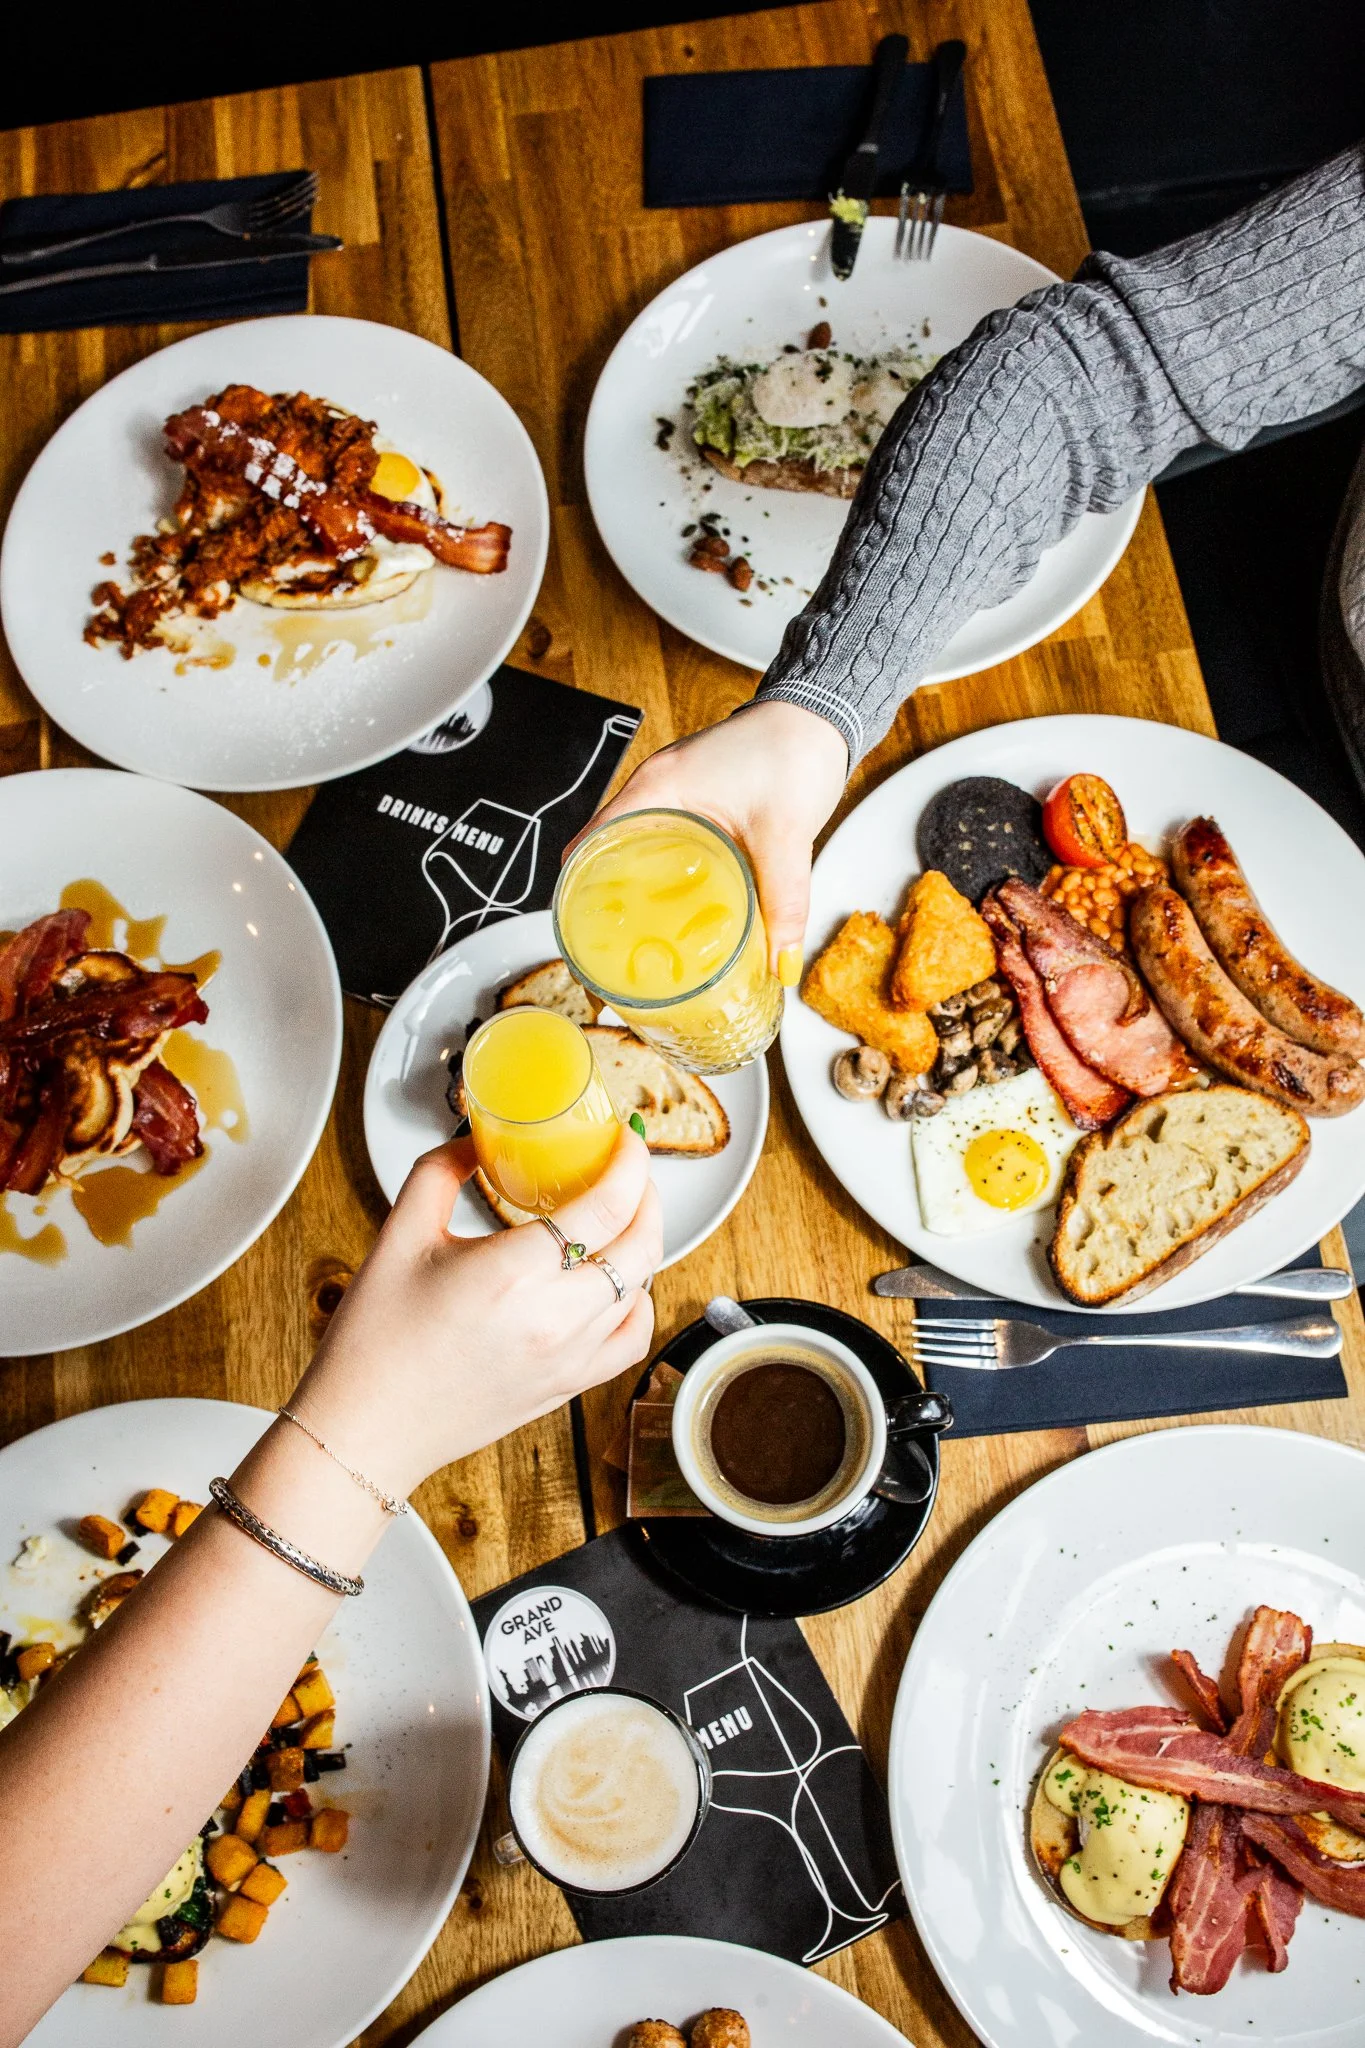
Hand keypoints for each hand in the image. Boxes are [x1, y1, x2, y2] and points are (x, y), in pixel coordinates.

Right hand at [289, 1128, 659, 1497]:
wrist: (365, 1428)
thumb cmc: (375, 1340)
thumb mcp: (399, 1235)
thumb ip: (440, 1171)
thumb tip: (476, 1139)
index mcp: (511, 1273)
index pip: (607, 1206)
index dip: (631, 1162)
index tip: (627, 1138)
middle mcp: (552, 1318)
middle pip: (640, 1245)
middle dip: (646, 1194)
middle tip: (628, 1170)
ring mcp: (567, 1358)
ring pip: (641, 1288)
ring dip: (641, 1242)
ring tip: (620, 1217)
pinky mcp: (567, 1386)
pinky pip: (632, 1339)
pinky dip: (638, 1303)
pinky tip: (617, 1283)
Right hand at [577, 700, 847, 983]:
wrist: (821, 715)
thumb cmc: (794, 747)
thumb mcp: (784, 834)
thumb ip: (784, 901)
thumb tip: (781, 962)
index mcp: (657, 788)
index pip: (589, 843)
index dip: (578, 890)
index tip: (586, 930)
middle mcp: (656, 789)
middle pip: (608, 852)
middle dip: (609, 898)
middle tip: (621, 943)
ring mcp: (675, 795)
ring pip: (638, 850)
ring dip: (639, 888)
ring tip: (649, 934)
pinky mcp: (697, 802)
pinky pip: (666, 844)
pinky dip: (668, 875)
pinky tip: (687, 905)